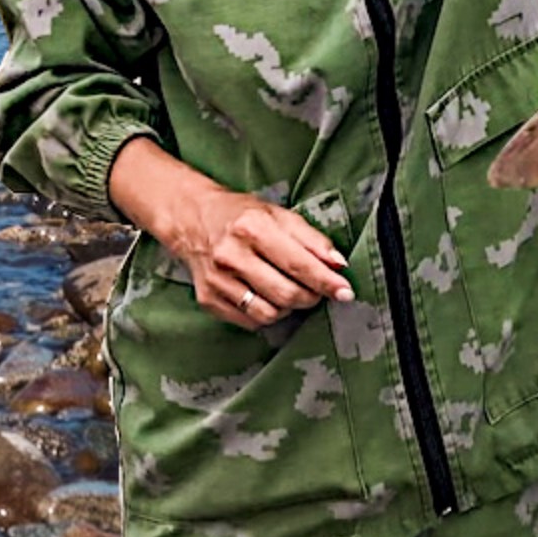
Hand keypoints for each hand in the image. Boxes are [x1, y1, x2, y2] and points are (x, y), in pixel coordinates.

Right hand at [161, 187, 353, 330]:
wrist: (191, 219)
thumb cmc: (241, 216)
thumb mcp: (278, 215)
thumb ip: (312, 239)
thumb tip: (339, 266)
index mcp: (251, 227)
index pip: (298, 264)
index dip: (326, 282)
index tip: (345, 292)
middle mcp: (231, 255)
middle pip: (286, 294)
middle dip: (310, 297)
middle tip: (314, 290)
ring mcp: (217, 280)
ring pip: (269, 314)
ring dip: (287, 308)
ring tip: (286, 292)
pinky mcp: (208, 299)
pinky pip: (250, 321)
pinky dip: (264, 314)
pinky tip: (263, 297)